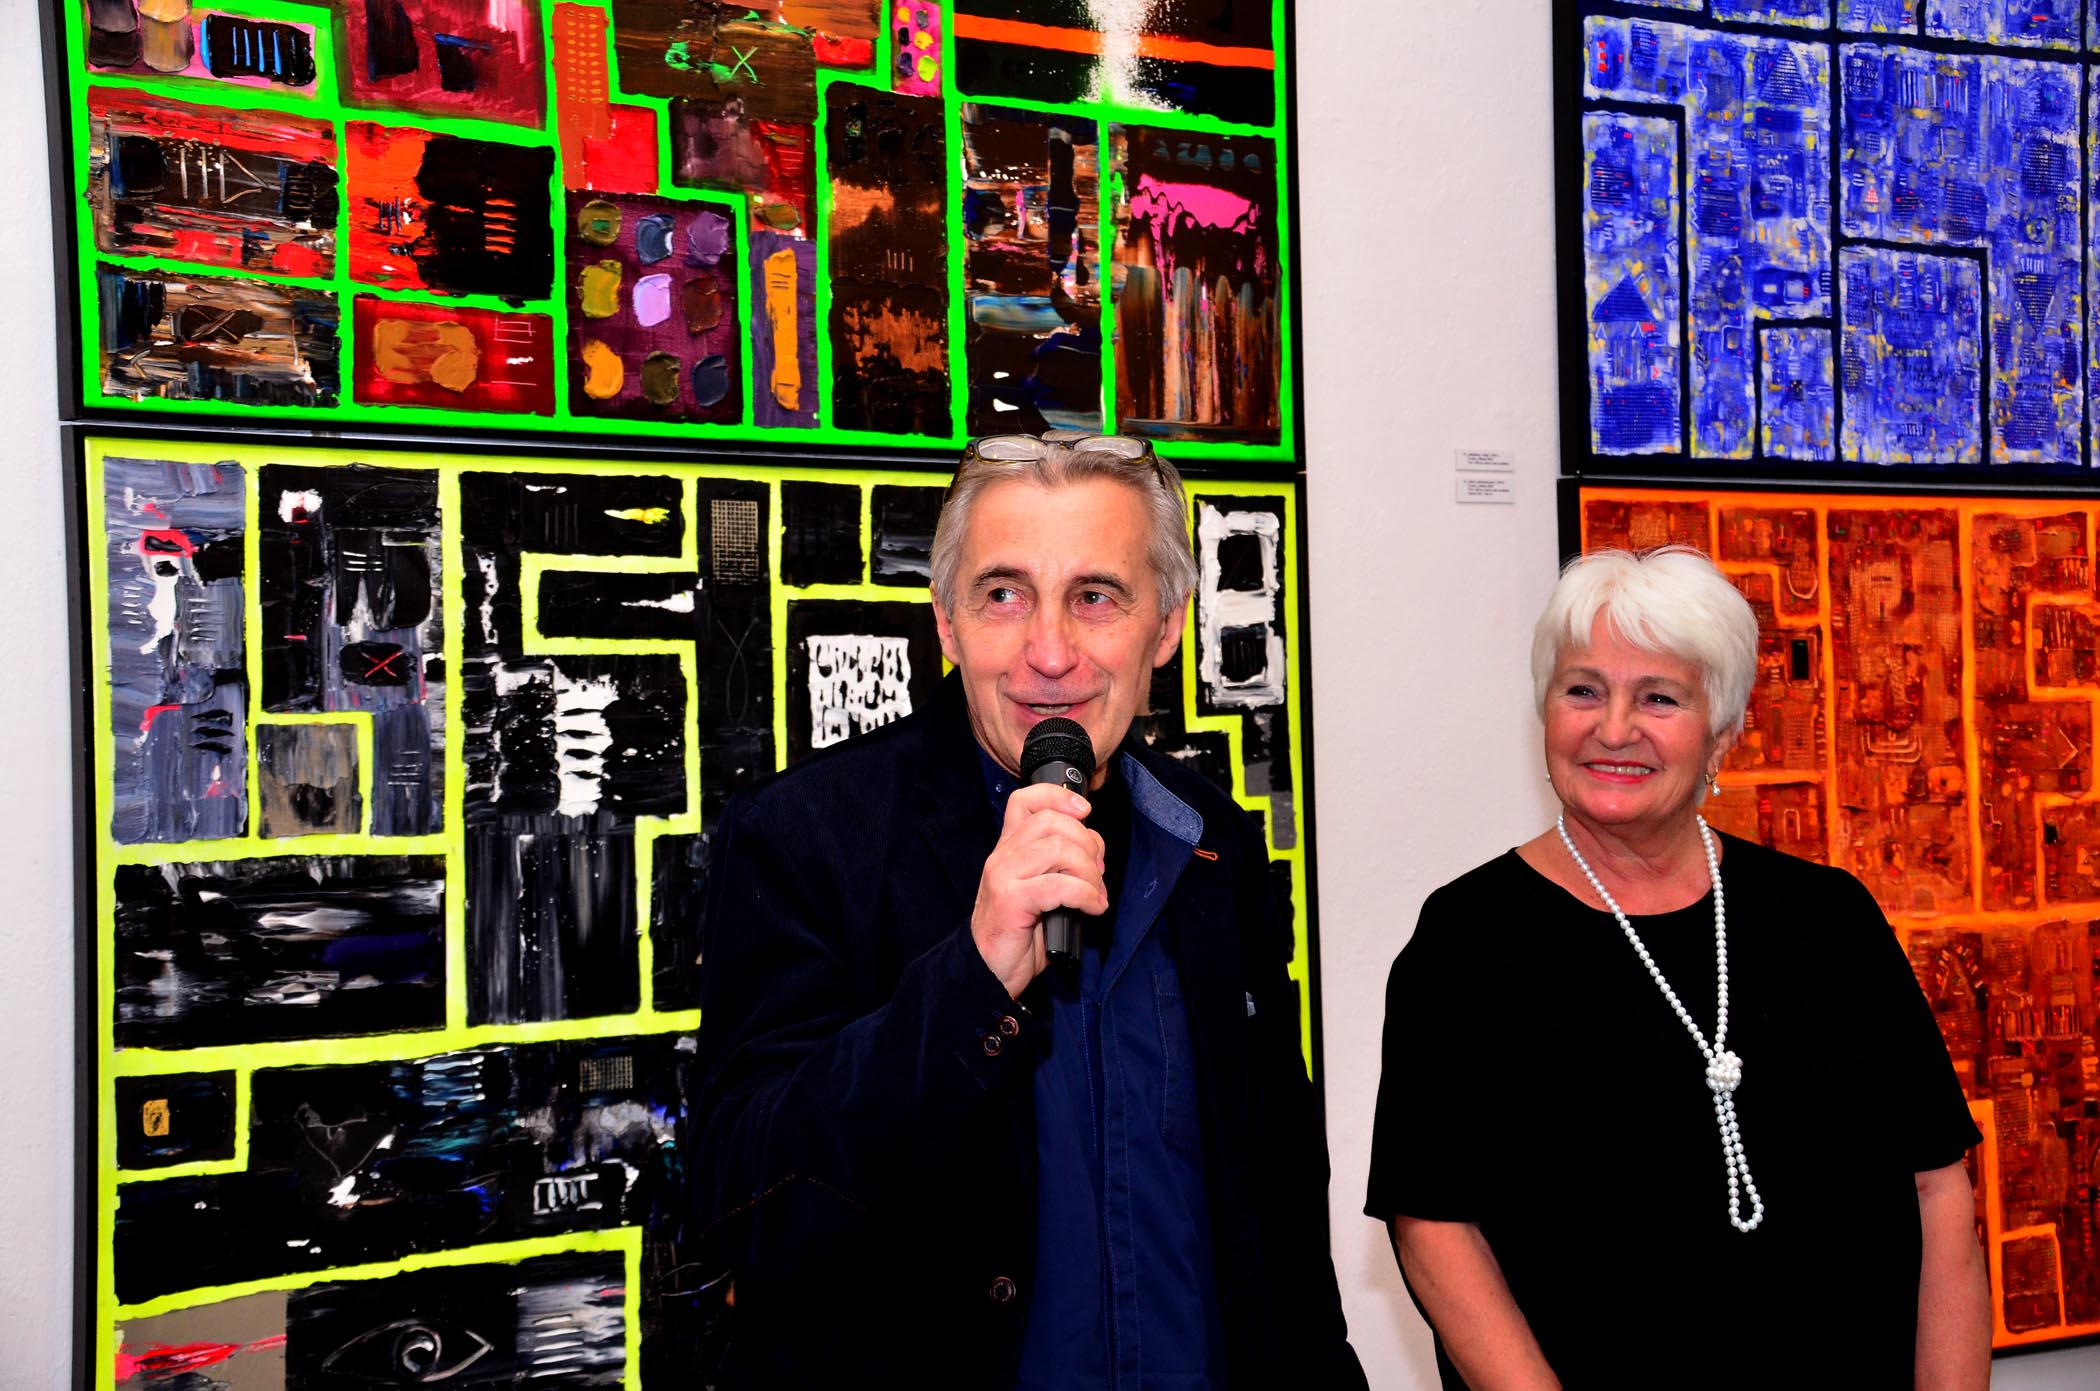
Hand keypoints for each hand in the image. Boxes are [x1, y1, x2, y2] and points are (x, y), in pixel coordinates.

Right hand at [971, 782, 1106, 997]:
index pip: (1025, 800)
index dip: (1058, 797)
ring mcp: (1003, 876)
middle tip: (1098, 871)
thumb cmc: (1020, 934)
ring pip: (1058, 849)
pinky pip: (1059, 885)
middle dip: (1087, 842)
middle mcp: (1002, 856)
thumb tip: (1094, 850)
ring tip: (1096, 893)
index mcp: (1009, 849)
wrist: (989, 971)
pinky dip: (1086, 894)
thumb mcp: (1041, 890)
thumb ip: (1059, 864)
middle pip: (1051, 821)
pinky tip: (1093, 908)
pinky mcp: (1011, 901)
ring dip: (1089, 871)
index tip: (1085, 812)